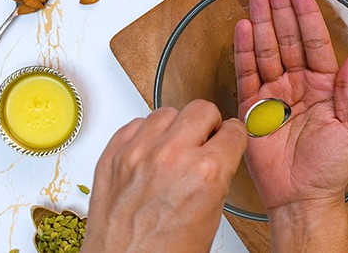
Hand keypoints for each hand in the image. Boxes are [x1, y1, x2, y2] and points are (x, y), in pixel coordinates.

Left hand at [81, 100, 246, 252]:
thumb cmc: (167, 252)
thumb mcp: (212, 213)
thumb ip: (217, 173)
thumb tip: (218, 150)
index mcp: (206, 172)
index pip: (233, 129)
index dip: (232, 137)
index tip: (227, 139)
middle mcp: (173, 156)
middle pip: (202, 109)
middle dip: (207, 124)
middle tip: (202, 140)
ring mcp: (139, 152)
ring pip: (168, 111)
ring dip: (175, 127)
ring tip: (173, 148)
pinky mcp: (113, 153)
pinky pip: (136, 123)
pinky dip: (146, 135)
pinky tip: (150, 152)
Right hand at [234, 0, 347, 250]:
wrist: (302, 196)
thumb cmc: (330, 168)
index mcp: (325, 87)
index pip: (315, 43)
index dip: (307, 16)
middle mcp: (299, 85)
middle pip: (288, 39)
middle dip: (281, 10)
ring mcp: (275, 94)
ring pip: (267, 50)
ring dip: (262, 23)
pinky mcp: (254, 107)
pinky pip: (248, 73)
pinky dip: (245, 51)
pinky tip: (244, 29)